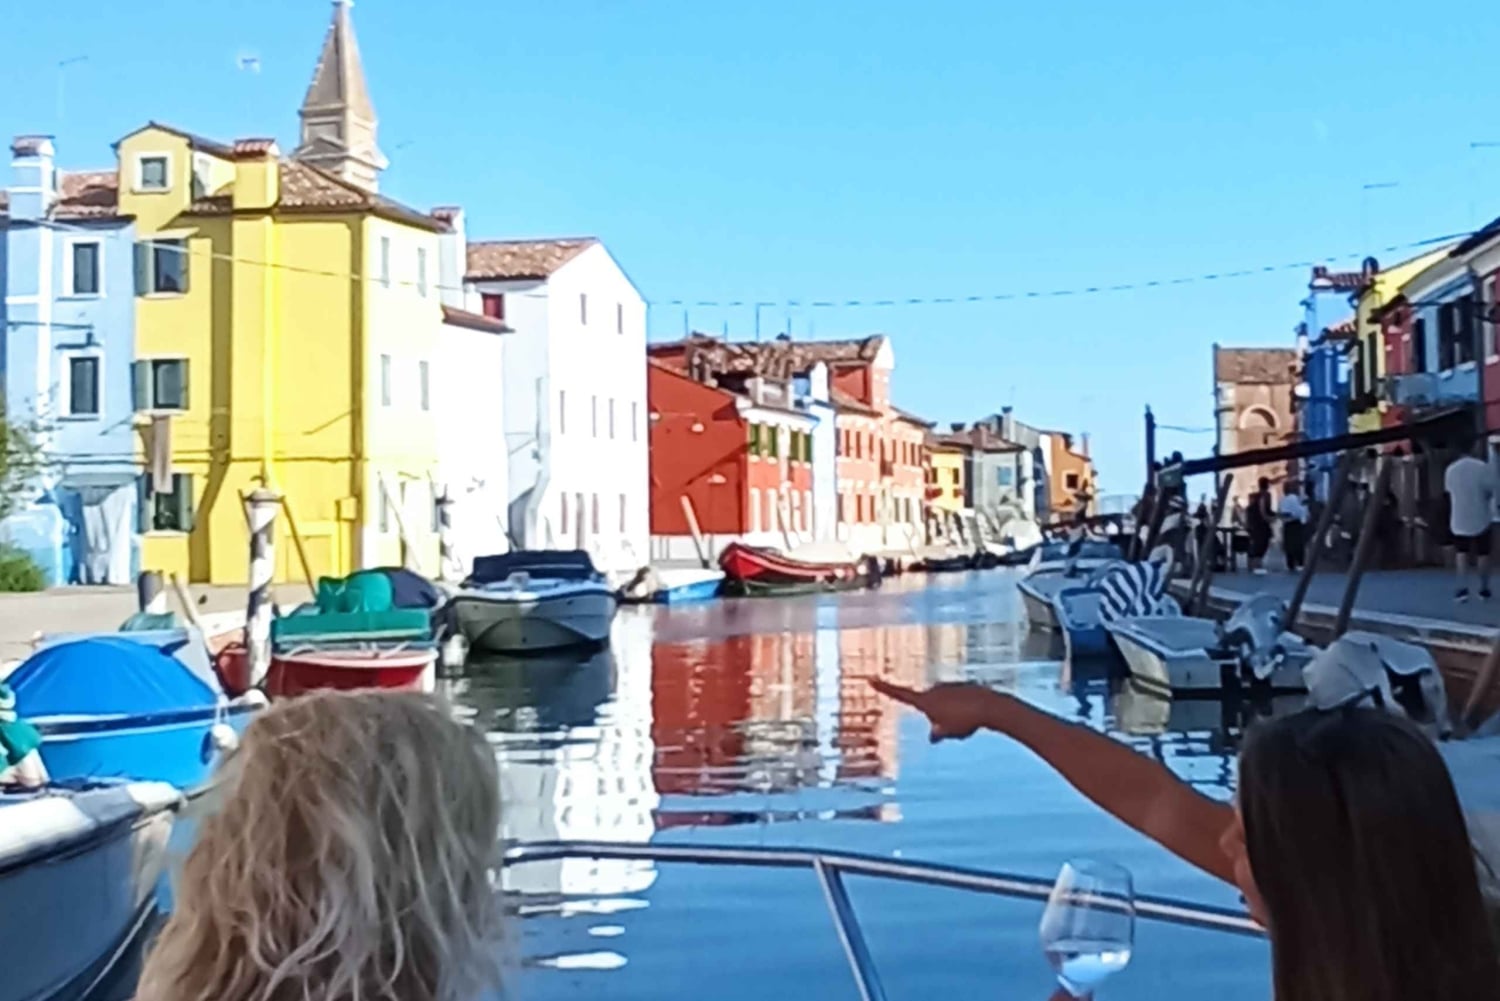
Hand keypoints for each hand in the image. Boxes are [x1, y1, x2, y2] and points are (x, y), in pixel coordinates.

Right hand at [869, 679, 1006, 742]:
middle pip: (929, 707)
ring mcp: (948, 686)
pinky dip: (963, 709)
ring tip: (968, 721)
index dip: (884, 688)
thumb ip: (937, 733)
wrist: (990, 706)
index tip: (870, 678)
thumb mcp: (948, 732)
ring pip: (945, 706)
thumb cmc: (966, 721)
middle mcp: (934, 690)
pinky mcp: (962, 686)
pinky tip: (976, 715)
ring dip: (952, 714)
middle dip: (937, 717)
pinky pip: (958, 702)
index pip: (899, 694)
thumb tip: (933, 736)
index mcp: (925, 700)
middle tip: (955, 727)